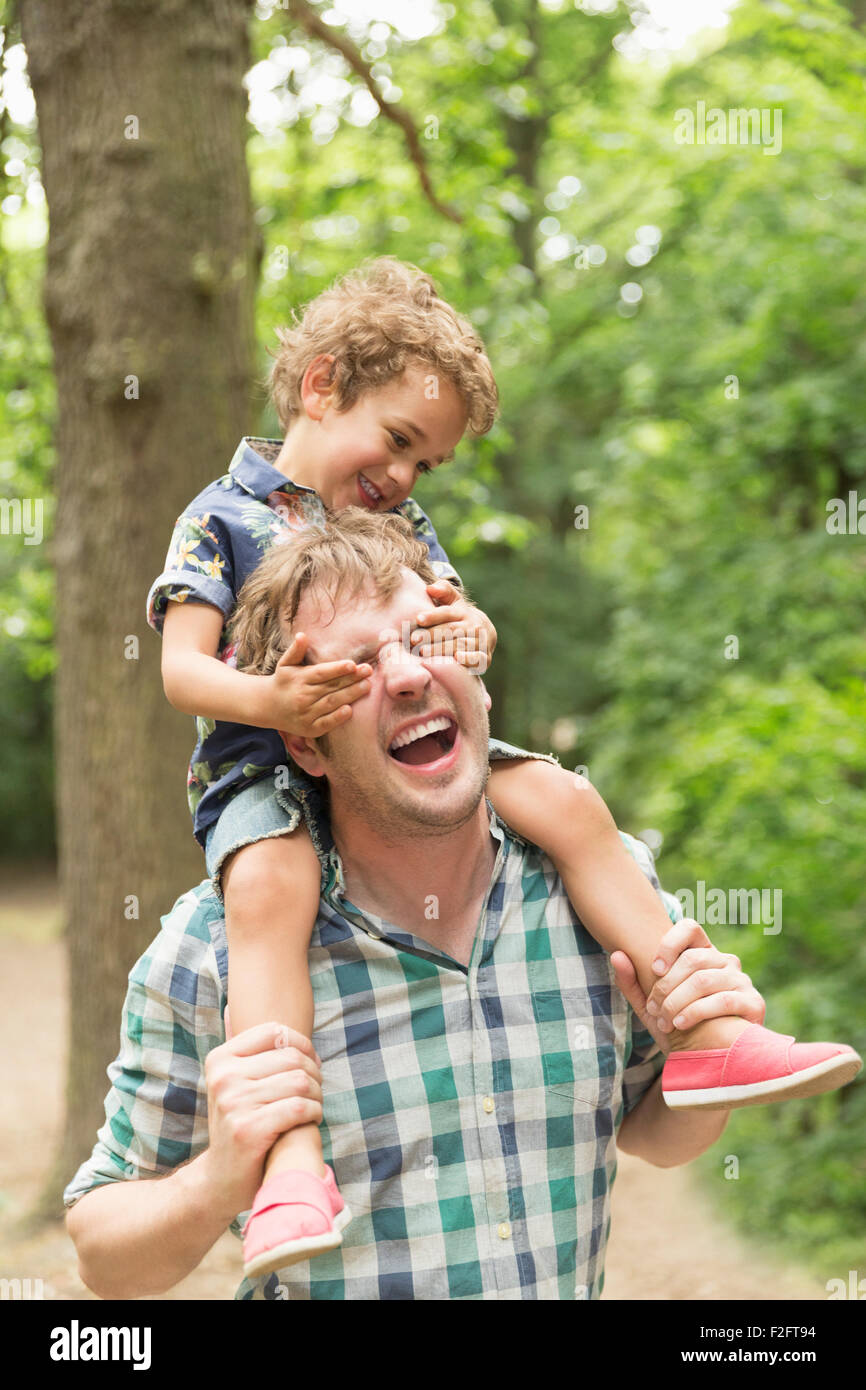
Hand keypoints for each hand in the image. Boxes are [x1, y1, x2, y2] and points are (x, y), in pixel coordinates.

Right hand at [202, 1021, 323, 1213]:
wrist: (220, 1180)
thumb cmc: (236, 1126)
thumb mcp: (229, 1085)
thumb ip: (237, 1050)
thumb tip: (232, 1008)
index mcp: (220, 1060)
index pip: (276, 1032)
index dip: (302, 1045)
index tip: (309, 1064)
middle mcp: (224, 1078)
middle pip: (293, 1057)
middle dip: (314, 1074)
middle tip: (316, 1091)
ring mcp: (234, 1103)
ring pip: (300, 1082)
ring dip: (317, 1096)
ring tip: (314, 1107)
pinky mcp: (249, 1130)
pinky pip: (300, 1108)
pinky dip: (314, 1113)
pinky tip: (311, 1121)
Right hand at [265, 632, 371, 736]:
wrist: (267, 707)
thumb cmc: (283, 681)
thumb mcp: (285, 664)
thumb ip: (295, 650)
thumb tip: (302, 635)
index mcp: (299, 679)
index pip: (321, 673)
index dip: (337, 669)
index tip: (353, 664)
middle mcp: (302, 696)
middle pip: (330, 687)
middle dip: (351, 680)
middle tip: (368, 672)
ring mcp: (306, 713)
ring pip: (331, 703)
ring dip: (350, 695)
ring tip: (366, 686)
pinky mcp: (309, 728)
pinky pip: (325, 723)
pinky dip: (337, 718)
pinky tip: (350, 710)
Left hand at [410, 580, 495, 673]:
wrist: (486, 635)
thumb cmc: (461, 619)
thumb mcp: (455, 602)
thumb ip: (444, 591)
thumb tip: (430, 588)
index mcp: (463, 613)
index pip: (447, 613)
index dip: (433, 615)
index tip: (418, 619)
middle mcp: (474, 627)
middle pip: (451, 630)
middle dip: (431, 635)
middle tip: (413, 639)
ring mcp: (480, 642)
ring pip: (460, 645)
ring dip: (441, 649)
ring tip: (423, 652)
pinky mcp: (485, 657)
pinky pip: (478, 658)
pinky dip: (468, 658)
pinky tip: (456, 659)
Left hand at [610, 918, 764, 1052]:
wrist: (707, 1064)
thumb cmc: (678, 1030)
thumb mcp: (649, 1008)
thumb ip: (632, 982)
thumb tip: (616, 954)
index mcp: (703, 954)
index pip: (690, 928)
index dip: (670, 943)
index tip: (654, 968)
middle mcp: (725, 962)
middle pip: (693, 959)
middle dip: (666, 986)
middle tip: (654, 1009)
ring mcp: (741, 981)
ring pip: (704, 980)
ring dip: (677, 1002)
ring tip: (665, 1022)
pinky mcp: (754, 1002)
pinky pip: (723, 1000)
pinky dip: (696, 1012)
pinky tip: (681, 1025)